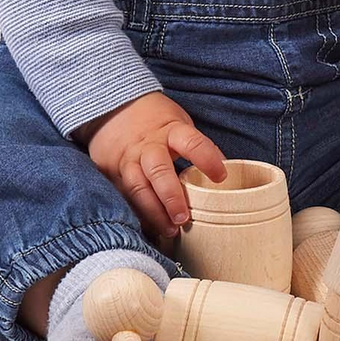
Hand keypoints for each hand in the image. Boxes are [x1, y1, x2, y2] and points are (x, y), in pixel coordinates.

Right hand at [72, 92, 227, 247]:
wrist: (115, 109)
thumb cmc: (157, 122)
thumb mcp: (180, 125)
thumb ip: (196, 148)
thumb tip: (226, 174)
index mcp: (170, 130)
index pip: (191, 142)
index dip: (207, 159)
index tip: (220, 176)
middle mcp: (148, 146)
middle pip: (158, 171)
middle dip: (171, 197)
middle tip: (183, 218)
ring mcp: (128, 160)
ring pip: (137, 188)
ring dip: (153, 212)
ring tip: (169, 231)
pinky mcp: (113, 174)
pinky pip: (124, 197)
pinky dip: (137, 215)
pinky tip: (150, 229)